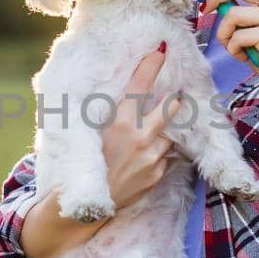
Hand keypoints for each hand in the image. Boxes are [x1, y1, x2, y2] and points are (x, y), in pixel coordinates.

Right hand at [101, 45, 183, 209]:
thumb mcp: (91, 133)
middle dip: (173, 101)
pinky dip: (157, 156)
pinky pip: (165, 158)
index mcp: (120, 122)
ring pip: (168, 135)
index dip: (152, 65)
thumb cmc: (85, 164)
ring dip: (160, 134)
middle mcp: (139, 137)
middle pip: (170, 108)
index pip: (140, 86)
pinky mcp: (157, 175)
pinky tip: (141, 162)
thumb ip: (112, 115)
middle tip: (173, 96)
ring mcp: (151, 157)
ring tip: (144, 140)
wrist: (86, 207)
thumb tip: (126, 95)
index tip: (162, 50)